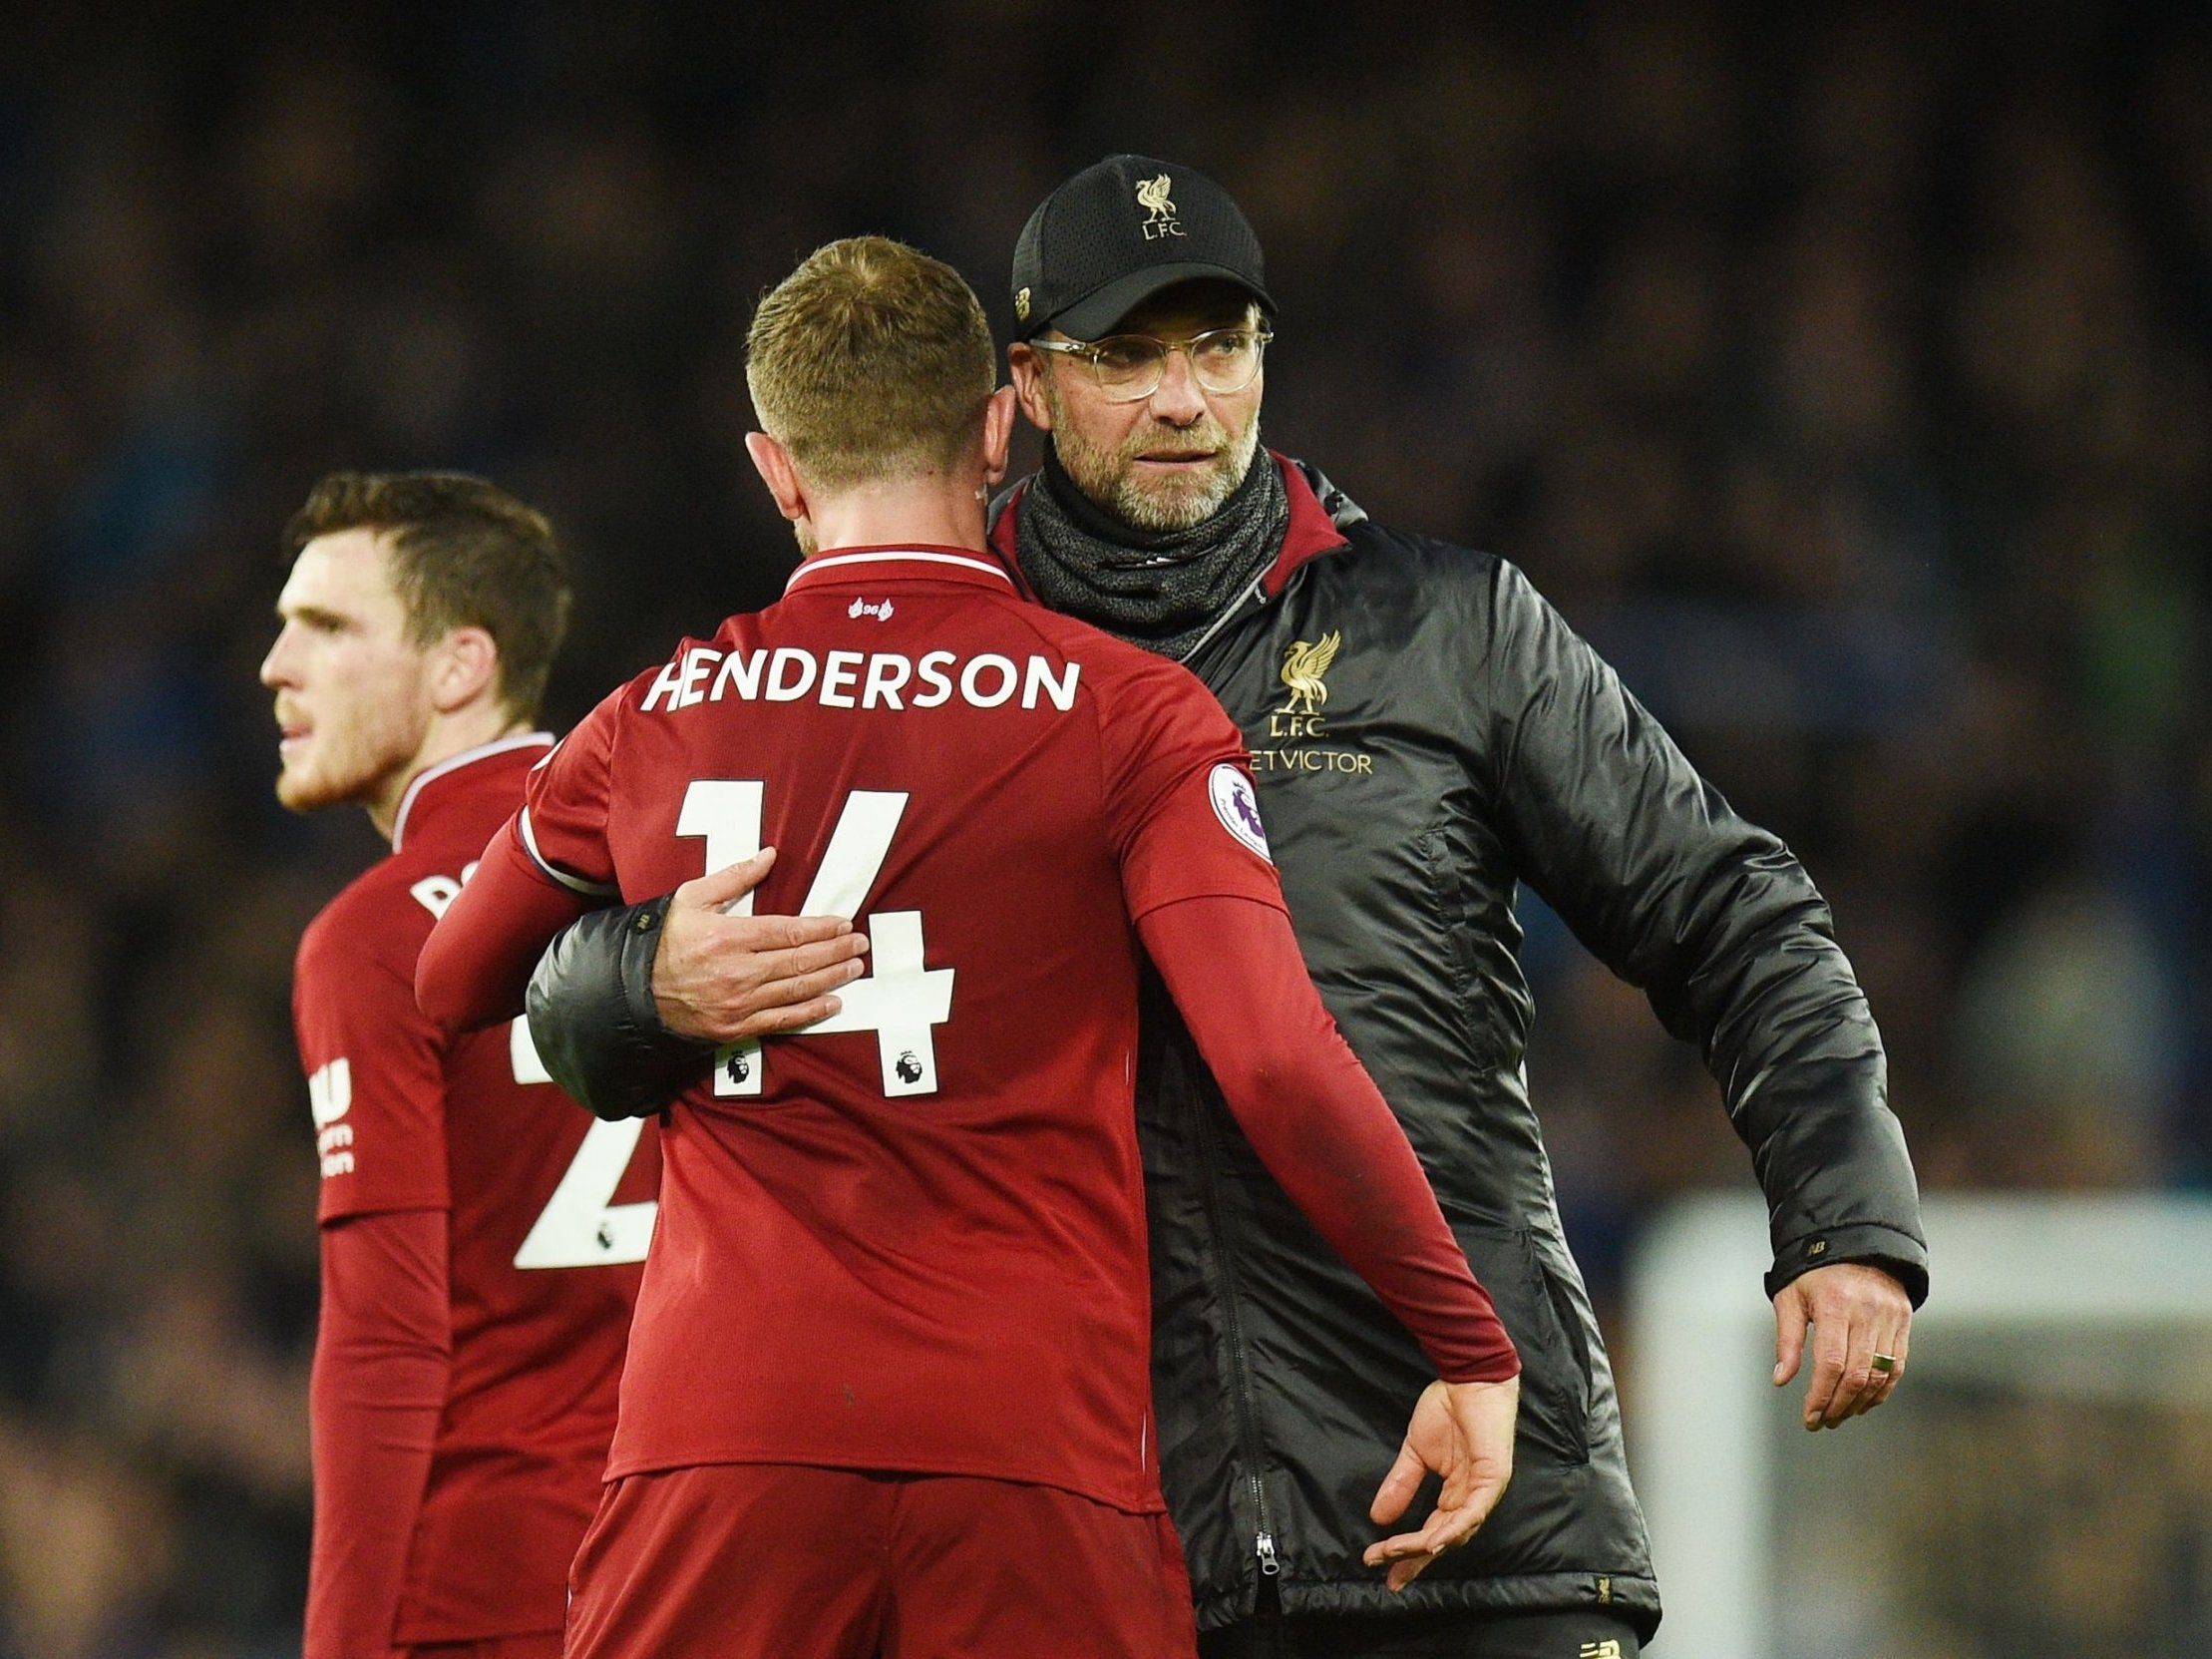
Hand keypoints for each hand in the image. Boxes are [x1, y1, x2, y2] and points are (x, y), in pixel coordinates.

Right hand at [652, 849, 869, 1042]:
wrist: (632, 990)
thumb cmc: (664, 939)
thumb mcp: (692, 897)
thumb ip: (734, 877)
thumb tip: (770, 855)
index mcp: (729, 936)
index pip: (790, 931)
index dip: (823, 928)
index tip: (843, 923)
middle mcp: (738, 971)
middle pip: (801, 960)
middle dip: (836, 951)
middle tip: (860, 943)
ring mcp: (738, 1003)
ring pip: (797, 989)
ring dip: (831, 978)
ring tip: (854, 967)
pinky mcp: (736, 1027)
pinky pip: (782, 1019)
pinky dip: (811, 1012)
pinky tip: (832, 1003)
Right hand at [1362, 1375, 1517, 1590]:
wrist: (1468, 1378)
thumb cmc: (1448, 1409)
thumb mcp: (1415, 1451)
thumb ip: (1401, 1484)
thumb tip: (1378, 1517)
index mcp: (1456, 1494)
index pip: (1431, 1532)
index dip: (1408, 1551)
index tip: (1380, 1564)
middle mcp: (1471, 1499)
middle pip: (1443, 1539)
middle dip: (1413, 1557)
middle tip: (1385, 1568)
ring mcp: (1484, 1491)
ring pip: (1456, 1531)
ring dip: (1426, 1545)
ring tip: (1397, 1552)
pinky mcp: (1493, 1478)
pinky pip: (1473, 1511)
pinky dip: (1455, 1528)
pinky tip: (1434, 1541)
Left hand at [1773, 1261, 1911, 1429]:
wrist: (1855, 1241)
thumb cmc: (1814, 1272)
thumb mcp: (1791, 1297)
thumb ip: (1787, 1339)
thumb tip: (1781, 1379)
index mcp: (1834, 1304)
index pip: (1830, 1363)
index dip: (1821, 1397)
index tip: (1810, 1417)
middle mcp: (1866, 1311)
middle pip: (1857, 1375)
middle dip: (1839, 1406)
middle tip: (1824, 1422)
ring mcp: (1889, 1316)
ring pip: (1880, 1375)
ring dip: (1860, 1403)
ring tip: (1840, 1415)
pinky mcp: (1903, 1320)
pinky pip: (1896, 1366)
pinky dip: (1882, 1390)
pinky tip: (1864, 1401)